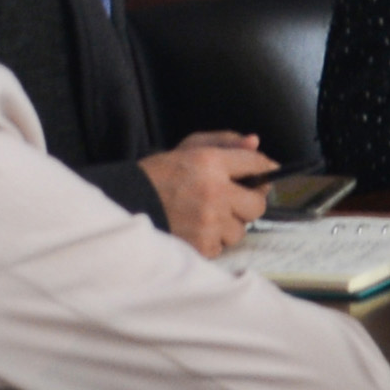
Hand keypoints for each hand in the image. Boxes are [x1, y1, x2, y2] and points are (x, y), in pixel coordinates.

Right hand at [143, 134, 276, 256]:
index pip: (256, 165)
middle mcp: (214, 192)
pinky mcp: (201, 245)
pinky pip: (222, 246)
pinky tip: (195, 229)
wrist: (125, 203)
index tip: (264, 174)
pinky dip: (212, 241)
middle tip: (231, 200)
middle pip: (257, 205)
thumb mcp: (189, 148)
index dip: (264, 170)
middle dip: (248, 203)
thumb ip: (225, 142)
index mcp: (210, 162)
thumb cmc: (158, 175)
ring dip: (228, 225)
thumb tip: (255, 143)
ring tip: (206, 215)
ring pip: (241, 230)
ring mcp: (209, 222)